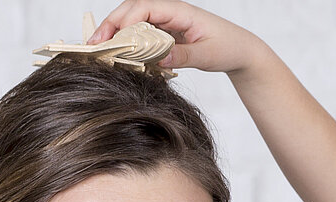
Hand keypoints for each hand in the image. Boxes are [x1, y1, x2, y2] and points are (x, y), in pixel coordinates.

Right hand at [90, 0, 273, 74]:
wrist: (240, 50)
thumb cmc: (228, 48)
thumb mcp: (209, 55)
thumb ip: (185, 56)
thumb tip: (159, 59)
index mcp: (180, 10)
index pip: (144, 8)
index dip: (124, 22)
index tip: (112, 41)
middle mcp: (170, 11)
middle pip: (132, 10)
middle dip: (111, 25)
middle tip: (95, 46)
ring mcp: (166, 21)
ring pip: (133, 20)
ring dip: (116, 33)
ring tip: (100, 50)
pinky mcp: (164, 32)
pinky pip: (140, 32)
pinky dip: (127, 41)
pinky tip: (117, 55)